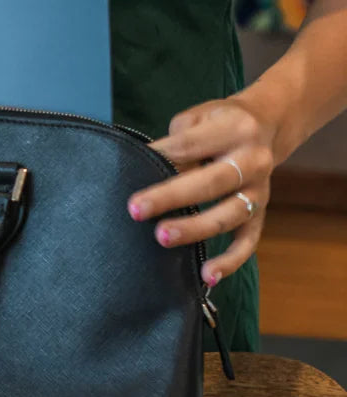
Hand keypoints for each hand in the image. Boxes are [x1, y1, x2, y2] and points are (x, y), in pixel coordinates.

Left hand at [128, 96, 278, 287]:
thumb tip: (141, 168)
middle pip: (210, 182)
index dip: (159, 159)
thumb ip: (175, 143)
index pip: (190, 147)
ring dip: (195, 228)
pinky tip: (206, 276)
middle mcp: (253, 161)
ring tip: (162, 237)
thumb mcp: (196, 119)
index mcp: (234, 129)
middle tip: (136, 210)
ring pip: (229, 214)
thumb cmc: (217, 123)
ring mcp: (260, 191)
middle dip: (171, 197)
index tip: (129, 172)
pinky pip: (247, 241)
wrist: (266, 125)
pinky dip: (230, 261)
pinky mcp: (261, 214)